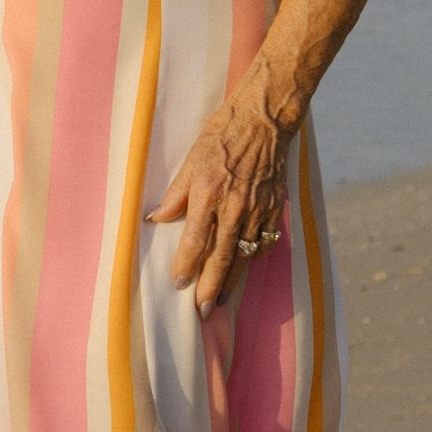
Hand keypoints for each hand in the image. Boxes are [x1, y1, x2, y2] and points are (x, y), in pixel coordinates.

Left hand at [147, 92, 290, 313]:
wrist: (265, 120)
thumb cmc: (224, 134)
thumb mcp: (192, 159)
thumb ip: (176, 194)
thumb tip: (156, 219)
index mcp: (209, 192)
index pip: (195, 239)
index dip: (186, 265)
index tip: (179, 284)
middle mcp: (235, 206)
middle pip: (222, 257)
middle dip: (210, 287)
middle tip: (201, 311)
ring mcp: (258, 209)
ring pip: (244, 256)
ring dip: (231, 281)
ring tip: (218, 300)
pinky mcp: (275, 209)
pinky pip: (263, 242)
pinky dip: (252, 258)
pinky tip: (242, 267)